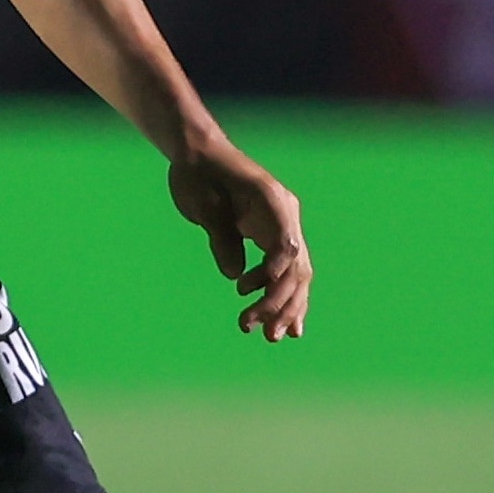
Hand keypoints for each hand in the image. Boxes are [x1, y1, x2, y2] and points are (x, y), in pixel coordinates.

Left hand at [167, 137, 311, 340]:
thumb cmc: (197, 174)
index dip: (273, 272)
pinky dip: (284, 297)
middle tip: (262, 332)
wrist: (198, 155)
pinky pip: (286, 272)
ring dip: (285, 307)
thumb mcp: (202, 203)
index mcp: (273, 201)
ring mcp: (283, 227)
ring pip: (296, 275)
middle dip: (281, 302)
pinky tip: (286, 327)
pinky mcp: (273, 238)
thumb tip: (234, 275)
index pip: (285, 244)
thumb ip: (220, 237)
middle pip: (295, 266)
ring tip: (271, 337)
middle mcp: (286, 215)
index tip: (246, 290)